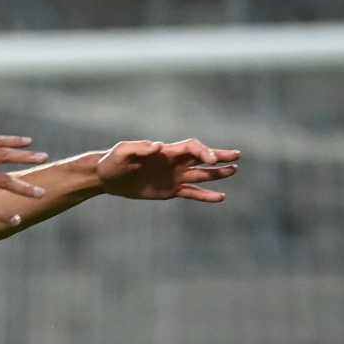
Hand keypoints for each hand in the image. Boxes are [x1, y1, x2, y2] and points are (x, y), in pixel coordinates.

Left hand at [94, 139, 238, 201]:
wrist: (106, 177)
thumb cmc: (113, 160)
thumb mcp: (123, 152)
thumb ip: (139, 148)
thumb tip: (157, 146)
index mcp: (166, 151)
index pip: (191, 148)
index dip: (203, 151)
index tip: (212, 159)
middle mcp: (174, 162)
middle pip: (202, 157)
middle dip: (219, 156)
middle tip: (237, 155)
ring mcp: (174, 176)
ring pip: (201, 175)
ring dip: (218, 174)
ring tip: (234, 171)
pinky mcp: (170, 191)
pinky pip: (192, 193)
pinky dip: (206, 195)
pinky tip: (221, 197)